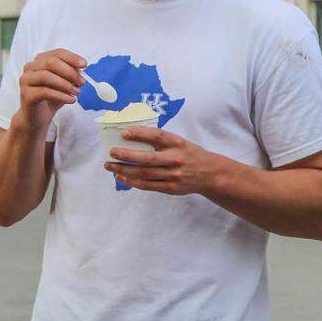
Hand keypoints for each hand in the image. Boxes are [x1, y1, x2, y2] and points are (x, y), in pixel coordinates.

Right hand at [14, 48, 85, 134]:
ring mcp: (26, 80)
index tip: (84, 65)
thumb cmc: (51, 98)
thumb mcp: (65, 84)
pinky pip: (44, 92)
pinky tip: (71, 100)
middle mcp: (30, 67)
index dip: (72, 57)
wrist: (38, 117)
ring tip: (77, 92)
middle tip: (82, 82)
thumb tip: (80, 70)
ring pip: (46, 76)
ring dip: (66, 84)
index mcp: (40, 61)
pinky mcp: (26, 94)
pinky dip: (61, 95)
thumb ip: (71, 75)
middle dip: (70, 72)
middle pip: (51, 62)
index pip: (57, 53)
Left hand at [104, 127, 221, 195]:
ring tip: (111, 166)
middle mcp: (176, 159)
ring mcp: (173, 175)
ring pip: (144, 174)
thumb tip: (132, 137)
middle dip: (127, 156)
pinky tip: (122, 177)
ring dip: (125, 170)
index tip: (124, 133)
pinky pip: (148, 185)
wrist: (210, 174)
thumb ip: (162, 141)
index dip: (140, 134)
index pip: (157, 136)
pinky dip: (133, 182)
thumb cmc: (191, 154)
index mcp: (178, 143)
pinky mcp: (171, 187)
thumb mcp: (181, 142)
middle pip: (148, 159)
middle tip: (112, 152)